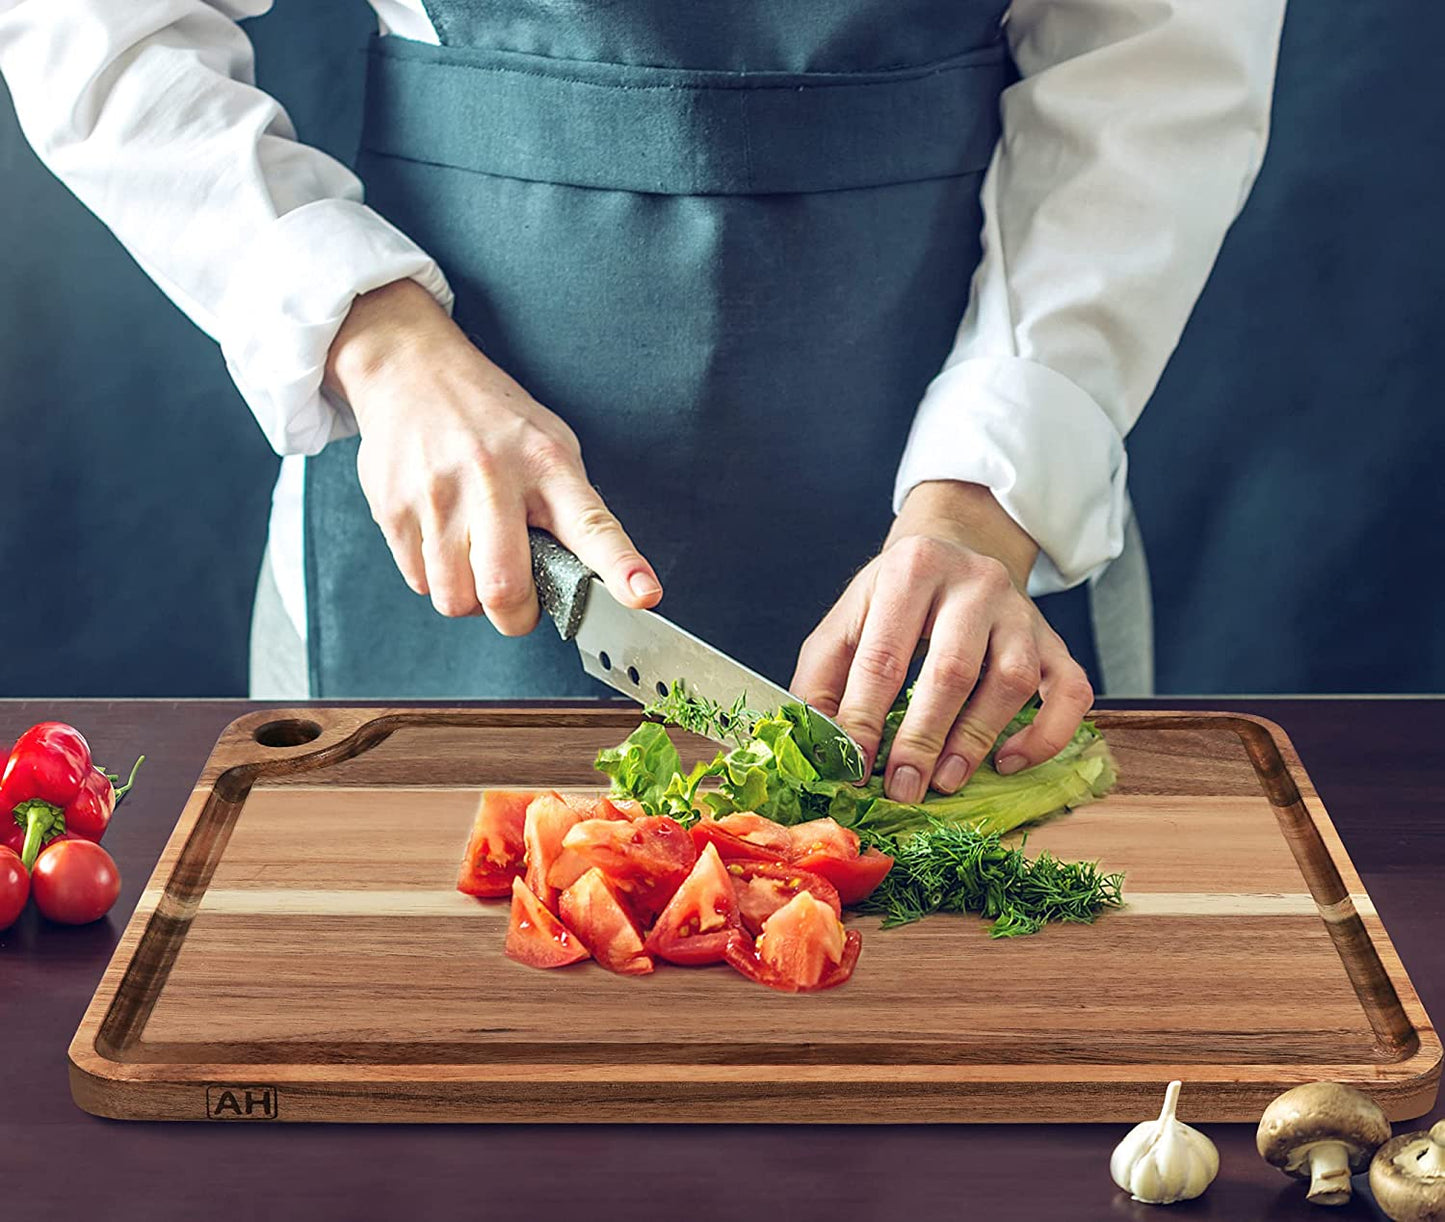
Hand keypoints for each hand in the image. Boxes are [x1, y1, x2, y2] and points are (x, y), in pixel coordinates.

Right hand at [323, 279, 660, 631]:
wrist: (410, 369)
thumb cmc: (491, 419)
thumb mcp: (548, 444)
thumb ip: (569, 508)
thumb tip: (589, 578)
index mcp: (547, 464)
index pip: (592, 525)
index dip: (621, 567)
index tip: (643, 595)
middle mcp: (493, 480)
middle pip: (504, 590)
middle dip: (516, 615)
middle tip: (520, 602)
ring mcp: (439, 496)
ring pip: (456, 599)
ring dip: (470, 599)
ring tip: (475, 561)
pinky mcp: (394, 509)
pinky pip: (420, 583)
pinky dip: (436, 578)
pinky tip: (443, 542)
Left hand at [791, 481, 1093, 801]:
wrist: (954, 551)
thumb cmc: (892, 600)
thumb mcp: (846, 621)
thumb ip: (823, 679)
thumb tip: (817, 749)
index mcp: (913, 568)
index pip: (884, 656)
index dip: (865, 718)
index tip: (852, 767)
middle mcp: (975, 582)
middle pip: (951, 671)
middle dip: (922, 738)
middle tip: (902, 788)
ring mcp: (1022, 611)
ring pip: (1011, 682)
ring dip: (976, 740)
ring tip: (945, 779)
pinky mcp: (1055, 640)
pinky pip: (1070, 691)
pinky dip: (1046, 733)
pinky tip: (1009, 761)